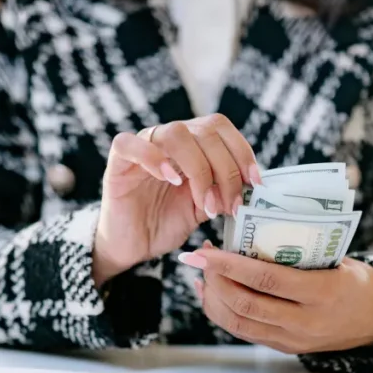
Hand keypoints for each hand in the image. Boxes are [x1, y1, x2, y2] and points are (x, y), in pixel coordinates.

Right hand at [93, 115, 261, 286]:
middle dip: (226, 169)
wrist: (132, 245)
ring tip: (203, 202)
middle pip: (205, 131)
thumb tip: (251, 188)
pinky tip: (170, 179)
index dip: (241, 150)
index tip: (255, 183)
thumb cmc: (166, 224)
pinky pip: (129, 143)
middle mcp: (169, 139)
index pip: (220, 128)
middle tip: (229, 204)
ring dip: (198, 168)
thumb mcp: (203, 209)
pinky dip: (152, 157)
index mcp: (191, 145)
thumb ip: (223, 193)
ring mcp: (143, 147)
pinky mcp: (118, 162)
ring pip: (175, 133)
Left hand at [179, 246, 372, 354]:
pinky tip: (210, 294)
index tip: (206, 250)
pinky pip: (244, 332)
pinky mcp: (283, 347)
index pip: (266, 280)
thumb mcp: (336, 259)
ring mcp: (293, 339)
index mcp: (322, 293)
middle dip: (214, 281)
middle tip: (199, 258)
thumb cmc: (353, 279)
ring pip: (239, 323)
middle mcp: (305, 322)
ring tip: (202, 274)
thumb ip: (299, 250)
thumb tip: (252, 226)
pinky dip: (221, 313)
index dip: (230, 266)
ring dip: (213, 298)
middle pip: (246, 305)